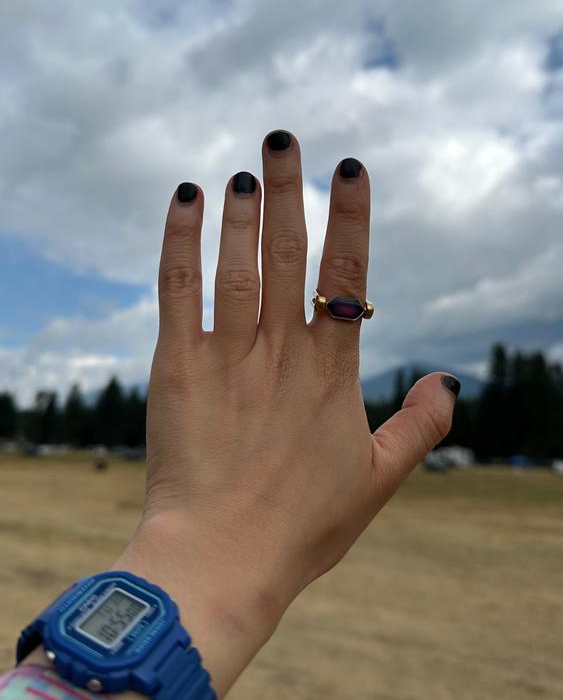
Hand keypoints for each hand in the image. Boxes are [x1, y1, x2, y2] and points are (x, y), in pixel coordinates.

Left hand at [116, 130, 457, 697]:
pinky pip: (179, 292)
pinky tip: (185, 200)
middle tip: (285, 138)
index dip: (351, 219)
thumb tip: (451, 382)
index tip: (352, 169)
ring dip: (243, 211)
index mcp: (331, 373)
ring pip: (238, 266)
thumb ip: (421, 427)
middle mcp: (282, 354)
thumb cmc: (301, 527)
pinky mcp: (178, 368)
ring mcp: (228, 358)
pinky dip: (180, 242)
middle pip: (289, 255)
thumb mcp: (379, 481)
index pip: (347, 277)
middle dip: (291, 192)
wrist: (221, 561)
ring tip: (248, 165)